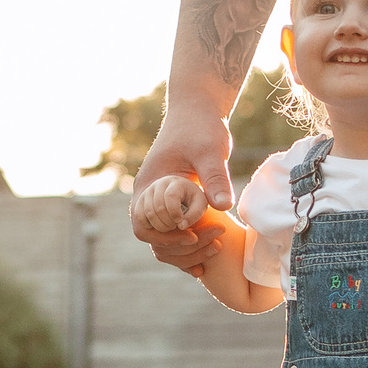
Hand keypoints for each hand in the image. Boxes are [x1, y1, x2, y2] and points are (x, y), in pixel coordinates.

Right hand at [129, 106, 233, 273]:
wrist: (198, 111)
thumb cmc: (200, 127)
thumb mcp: (210, 150)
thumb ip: (215, 177)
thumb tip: (223, 206)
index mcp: (149, 185)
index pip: (144, 224)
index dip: (166, 236)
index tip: (193, 235)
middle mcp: (149, 197)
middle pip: (154, 239)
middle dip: (182, 248)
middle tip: (215, 244)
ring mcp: (160, 203)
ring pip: (163, 242)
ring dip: (186, 252)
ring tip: (216, 250)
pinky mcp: (175, 206)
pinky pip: (174, 235)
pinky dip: (188, 248)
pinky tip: (209, 256)